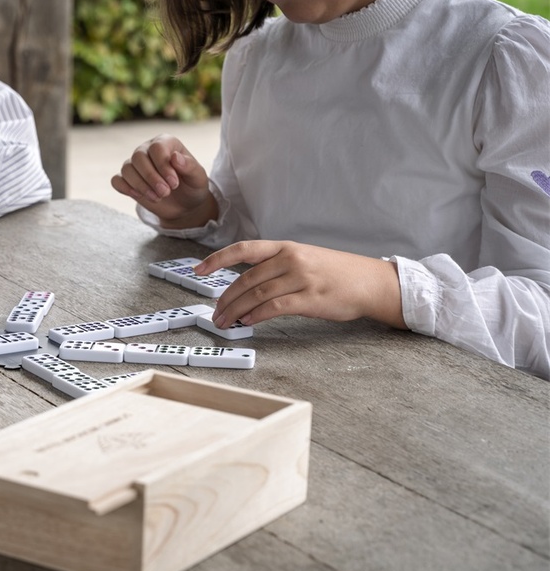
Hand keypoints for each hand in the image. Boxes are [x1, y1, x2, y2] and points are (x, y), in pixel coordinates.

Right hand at [111, 135, 217, 228]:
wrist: (184, 205)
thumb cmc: (192, 186)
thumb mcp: (198, 177)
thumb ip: (190, 166)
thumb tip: (175, 157)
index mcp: (165, 143)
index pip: (156, 147)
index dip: (163, 165)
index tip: (174, 183)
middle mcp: (147, 149)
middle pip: (138, 157)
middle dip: (151, 177)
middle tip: (166, 193)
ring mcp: (135, 165)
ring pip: (127, 169)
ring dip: (141, 186)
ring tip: (158, 198)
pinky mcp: (128, 181)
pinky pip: (117, 180)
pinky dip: (125, 188)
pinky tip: (140, 196)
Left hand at [197, 240, 406, 329]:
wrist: (370, 282)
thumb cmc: (334, 272)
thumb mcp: (303, 258)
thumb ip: (275, 267)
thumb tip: (244, 286)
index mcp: (285, 247)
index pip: (243, 249)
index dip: (217, 260)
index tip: (198, 270)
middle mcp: (290, 259)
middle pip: (246, 279)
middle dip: (225, 298)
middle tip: (214, 313)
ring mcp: (301, 278)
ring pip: (256, 295)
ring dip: (236, 311)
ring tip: (224, 322)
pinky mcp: (310, 299)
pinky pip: (274, 308)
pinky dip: (256, 316)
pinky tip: (247, 323)